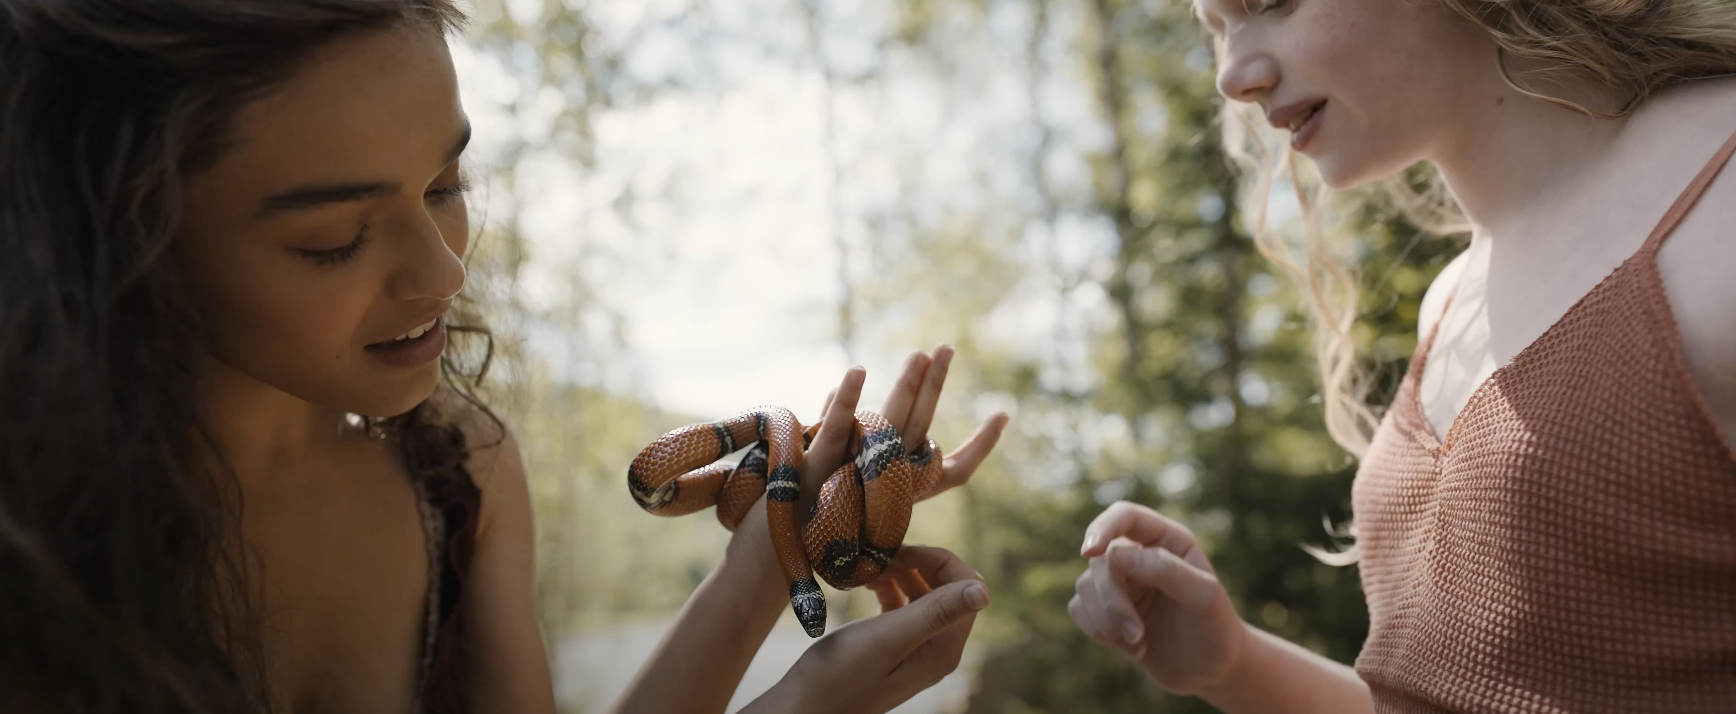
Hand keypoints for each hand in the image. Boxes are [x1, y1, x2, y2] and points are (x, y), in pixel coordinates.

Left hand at [725, 346, 1009, 605]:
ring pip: (892, 422)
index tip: (1004, 414)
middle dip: (936, 386)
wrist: (778, 554)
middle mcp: (888, 482)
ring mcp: (858, 473)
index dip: (983, 445)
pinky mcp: (820, 464)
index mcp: (905, 491)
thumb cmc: (818, 518)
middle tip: (946, 348)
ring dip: (910, 385)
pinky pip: (839, 426)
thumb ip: (849, 430)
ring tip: (924, 353)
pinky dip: (848, 399)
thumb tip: (849, 385)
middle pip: (923, 428)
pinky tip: (858, 370)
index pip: (957, 471)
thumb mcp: (851, 473)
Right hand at [767, 546, 989, 713]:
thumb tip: (984, 592)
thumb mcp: (887, 639)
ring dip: (902, 574)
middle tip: (882, 555)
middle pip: (946, 588)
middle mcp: (937, 649)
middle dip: (918, 563)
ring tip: (870, 567)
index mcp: (943, 649)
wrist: (803, 708)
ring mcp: (916, 649)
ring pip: (923, 594)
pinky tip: (866, 584)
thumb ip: (934, 613)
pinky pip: (904, 607)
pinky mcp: (894, 647)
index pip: (965, 588)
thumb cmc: (839, 676)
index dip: (938, 560)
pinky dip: (889, 588)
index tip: (899, 552)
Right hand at [1069, 501, 1249, 695]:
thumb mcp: (1202, 597)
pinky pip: (1079, 609)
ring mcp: (1120, 582)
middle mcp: (1139, 554)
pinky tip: (1131, 646)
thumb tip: (1115, 554)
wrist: (1211, 669)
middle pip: (1100, 560)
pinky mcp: (1105, 609)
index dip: (1103, 528)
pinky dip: (1099, 631)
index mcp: (1166, 540)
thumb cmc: (1215, 629)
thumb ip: (1164, 569)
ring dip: (1107, 621)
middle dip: (1112, 600)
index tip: (1089, 551)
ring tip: (1139, 643)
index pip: (1124, 516)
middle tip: (1136, 632)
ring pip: (1085, 586)